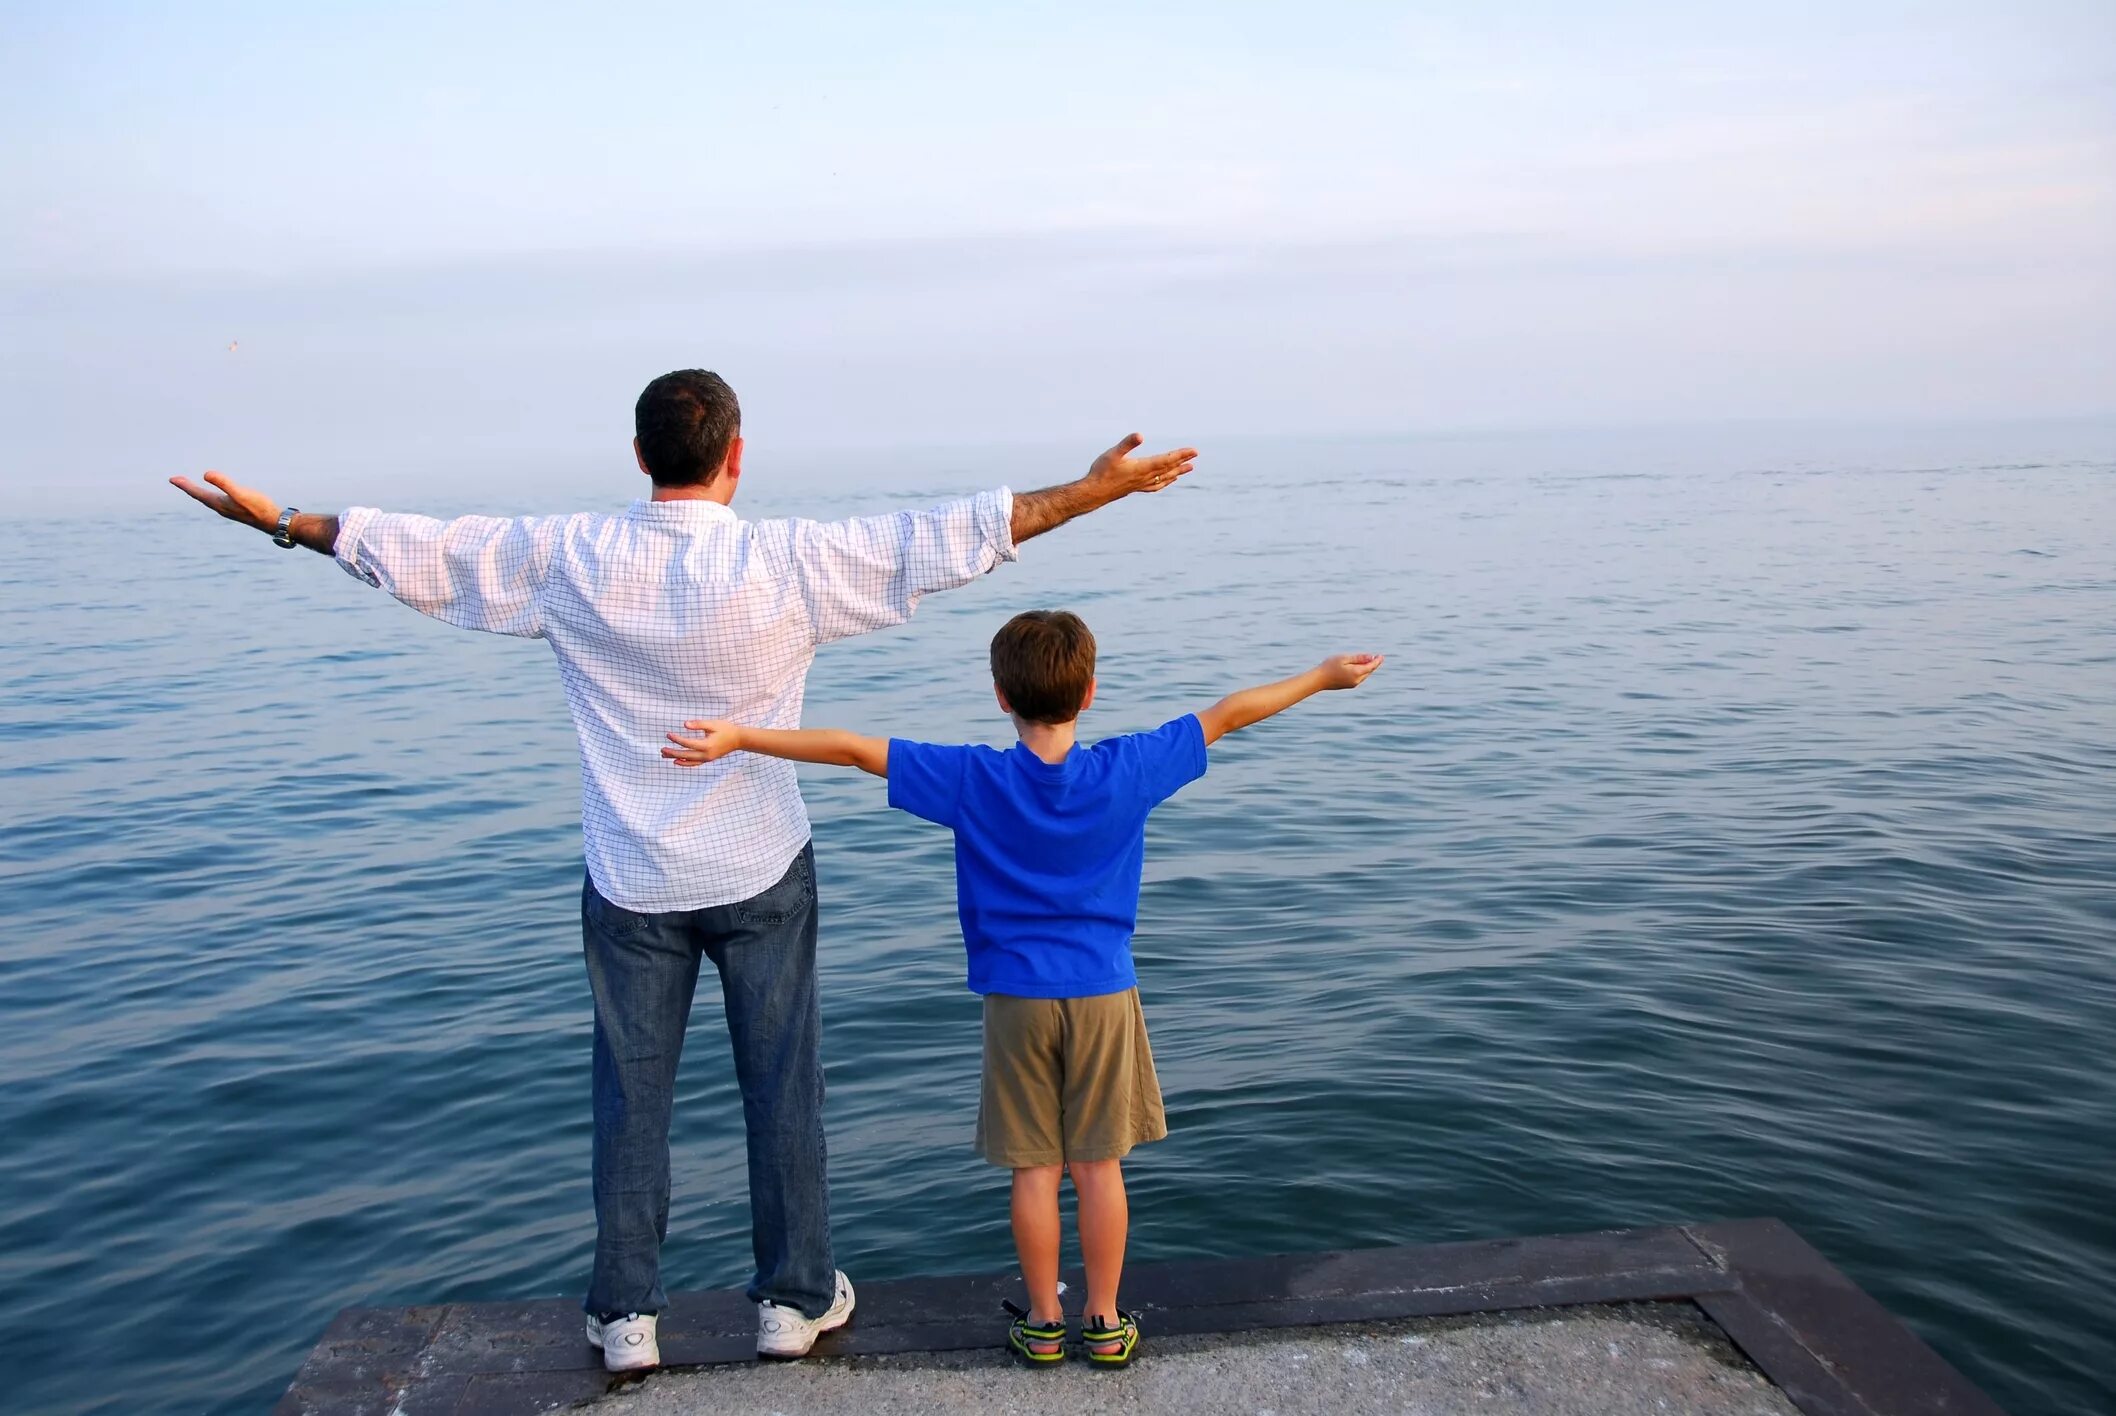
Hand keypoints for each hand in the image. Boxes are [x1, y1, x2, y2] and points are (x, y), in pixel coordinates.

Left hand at [169, 471, 280, 531]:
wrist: (274, 522)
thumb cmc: (259, 507)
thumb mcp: (241, 493)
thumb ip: (224, 483)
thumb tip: (205, 474)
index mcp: (219, 503)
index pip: (197, 493)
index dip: (184, 485)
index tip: (172, 479)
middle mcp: (222, 508)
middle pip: (200, 497)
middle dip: (189, 488)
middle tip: (177, 480)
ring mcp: (230, 510)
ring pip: (209, 500)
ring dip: (199, 493)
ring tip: (193, 487)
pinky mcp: (238, 510)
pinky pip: (218, 501)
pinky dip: (211, 496)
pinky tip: (217, 495)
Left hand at [662, 720, 742, 766]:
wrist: (739, 739)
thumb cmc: (726, 729)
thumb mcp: (713, 724)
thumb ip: (698, 724)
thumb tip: (684, 724)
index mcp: (707, 745)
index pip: (687, 743)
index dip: (677, 739)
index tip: (668, 734)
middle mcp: (706, 755)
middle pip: (685, 755)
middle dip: (673, 752)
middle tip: (661, 749)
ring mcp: (707, 759)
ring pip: (688, 761)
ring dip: (676, 758)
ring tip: (665, 756)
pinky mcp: (708, 759)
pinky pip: (694, 763)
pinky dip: (685, 763)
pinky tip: (677, 761)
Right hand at [1082, 433, 1197, 499]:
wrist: (1094, 493)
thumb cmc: (1102, 472)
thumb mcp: (1113, 454)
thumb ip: (1127, 444)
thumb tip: (1140, 435)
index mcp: (1142, 467)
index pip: (1167, 460)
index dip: (1181, 455)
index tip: (1194, 451)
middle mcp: (1145, 477)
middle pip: (1168, 468)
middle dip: (1182, 461)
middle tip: (1195, 456)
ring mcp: (1141, 484)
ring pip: (1165, 478)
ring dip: (1177, 472)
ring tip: (1189, 468)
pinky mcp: (1136, 488)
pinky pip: (1156, 485)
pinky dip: (1166, 482)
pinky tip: (1169, 480)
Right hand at [1316, 653, 1384, 689]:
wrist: (1319, 680)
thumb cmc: (1330, 666)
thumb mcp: (1344, 658)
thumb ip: (1358, 658)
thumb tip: (1371, 657)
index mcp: (1357, 672)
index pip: (1371, 666)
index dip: (1377, 661)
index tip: (1381, 656)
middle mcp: (1357, 680)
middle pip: (1369, 671)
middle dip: (1372, 664)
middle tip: (1375, 656)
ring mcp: (1353, 684)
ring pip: (1364, 675)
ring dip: (1367, 668)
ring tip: (1367, 660)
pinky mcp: (1349, 685)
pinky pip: (1359, 678)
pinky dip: (1361, 672)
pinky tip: (1358, 667)